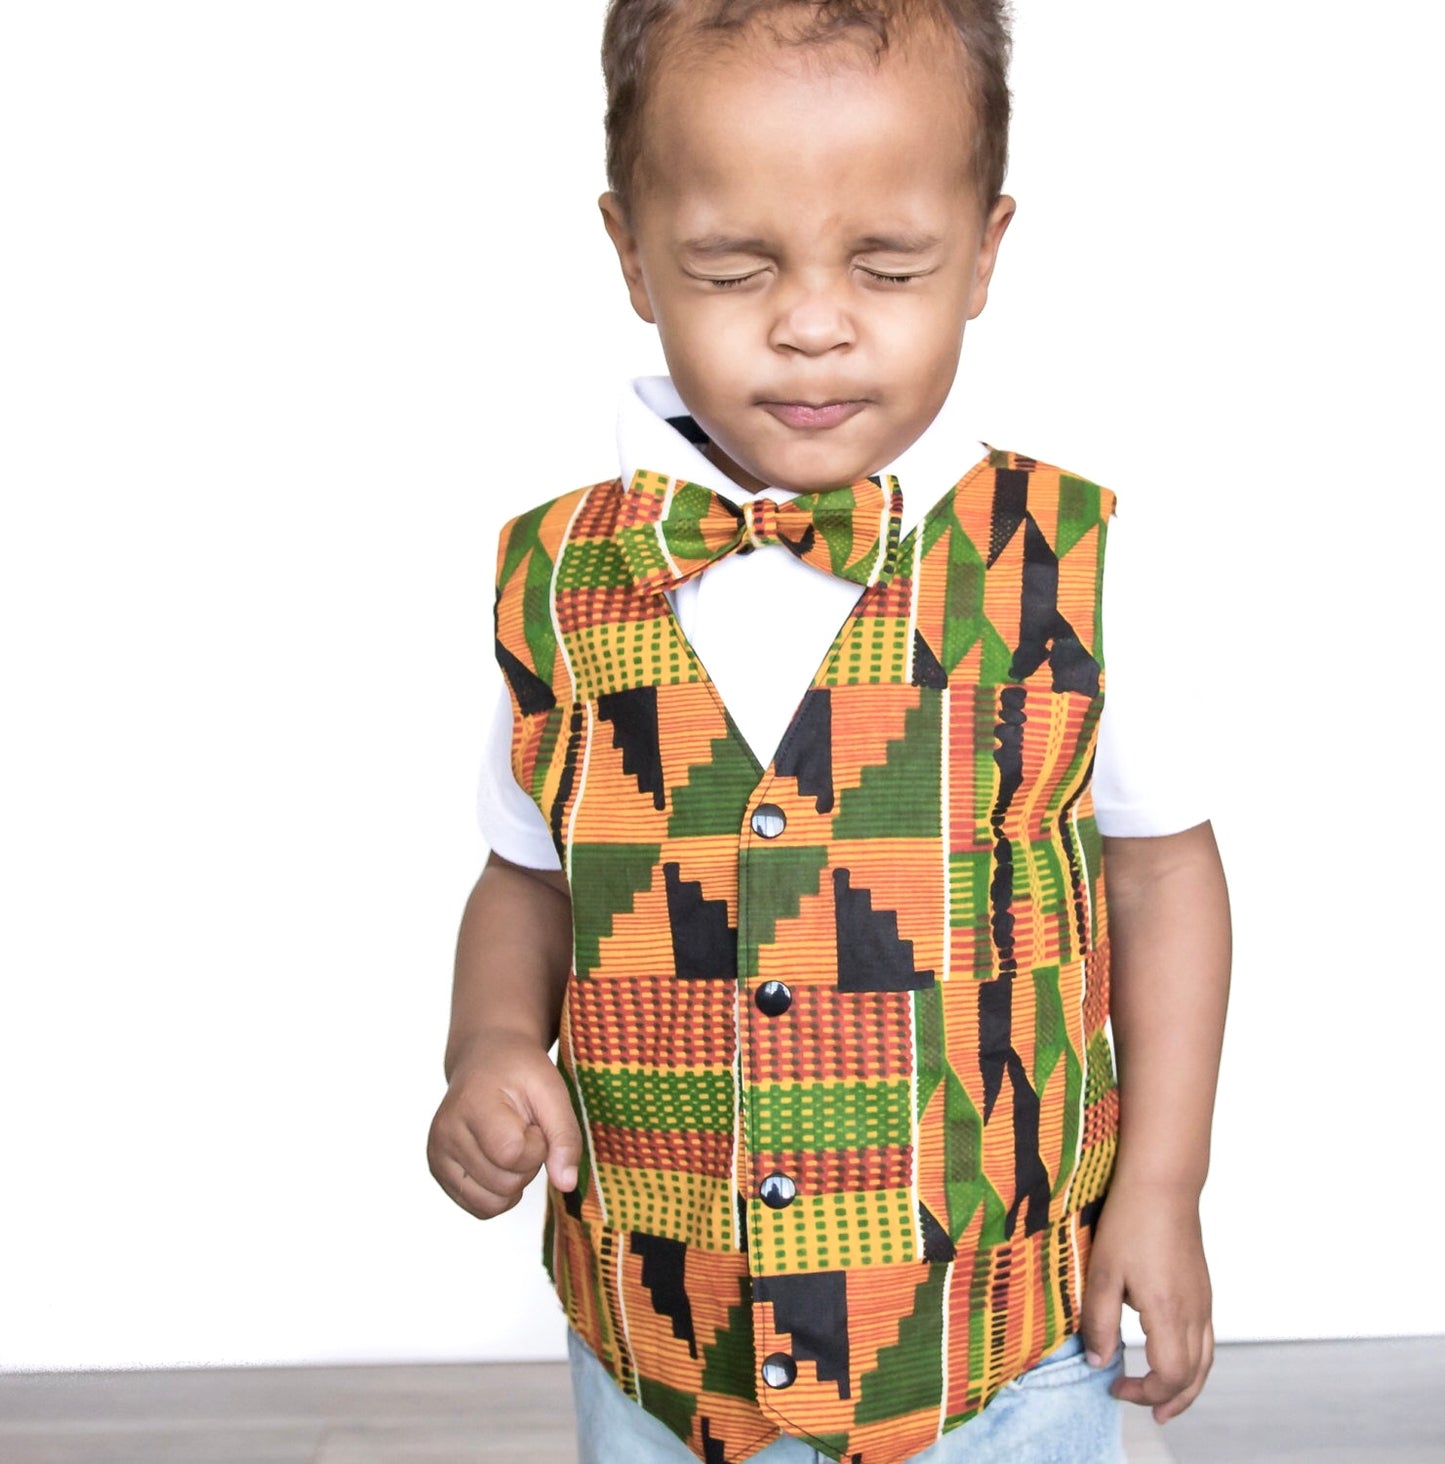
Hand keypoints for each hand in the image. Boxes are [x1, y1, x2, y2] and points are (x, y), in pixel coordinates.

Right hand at [426, 1029, 582, 1219]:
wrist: (486, 1057)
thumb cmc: (519, 1071)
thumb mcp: (552, 1090)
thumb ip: (565, 1136)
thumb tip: (567, 1184)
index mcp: (471, 1105)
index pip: (512, 1154)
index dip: (537, 1145)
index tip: (534, 1122)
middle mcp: (445, 1134)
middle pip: (504, 1183)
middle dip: (528, 1163)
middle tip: (523, 1129)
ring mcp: (437, 1155)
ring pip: (492, 1204)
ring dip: (514, 1180)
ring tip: (510, 1143)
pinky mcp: (439, 1171)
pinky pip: (480, 1207)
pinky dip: (499, 1192)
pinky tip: (499, 1160)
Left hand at [1080, 1177, 1214, 1422]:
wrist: (1163, 1185)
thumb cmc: (1130, 1223)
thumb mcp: (1102, 1272)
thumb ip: (1098, 1321)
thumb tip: (1098, 1362)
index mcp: (1169, 1314)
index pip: (1169, 1376)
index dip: (1143, 1392)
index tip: (1114, 1385)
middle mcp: (1194, 1313)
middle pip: (1193, 1378)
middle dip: (1169, 1401)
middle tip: (1146, 1412)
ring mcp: (1203, 1301)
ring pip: (1205, 1362)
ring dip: (1186, 1387)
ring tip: (1164, 1401)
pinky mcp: (1203, 1289)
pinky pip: (1206, 1340)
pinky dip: (1193, 1363)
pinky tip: (1173, 1357)